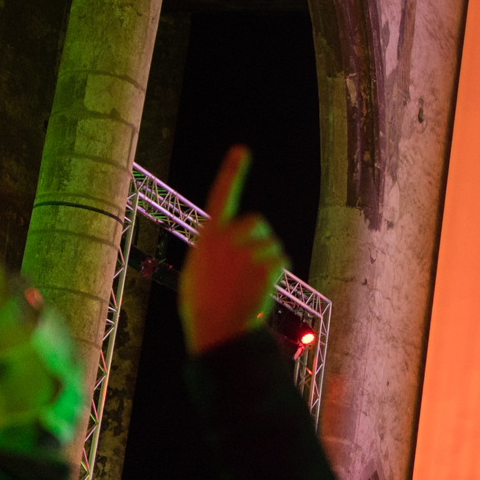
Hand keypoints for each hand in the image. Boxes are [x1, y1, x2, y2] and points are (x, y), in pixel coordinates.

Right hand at [178, 146, 287, 354]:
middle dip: (258, 238)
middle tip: (247, 265)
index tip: (241, 151)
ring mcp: (248, 248)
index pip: (221, 196)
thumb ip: (214, 251)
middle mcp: (228, 236)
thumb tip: (228, 249)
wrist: (216, 329)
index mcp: (208, 235)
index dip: (231, 172)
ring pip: (271, 244)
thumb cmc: (203, 306)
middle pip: (257, 222)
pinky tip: (260, 288)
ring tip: (248, 284)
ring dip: (266, 261)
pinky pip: (281, 259)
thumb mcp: (198, 271)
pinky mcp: (267, 263)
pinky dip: (275, 273)